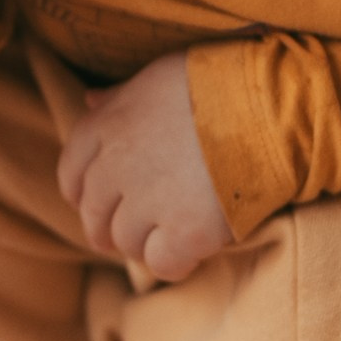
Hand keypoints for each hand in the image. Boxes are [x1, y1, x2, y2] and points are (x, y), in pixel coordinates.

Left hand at [55, 53, 232, 283]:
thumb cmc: (217, 82)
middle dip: (109, 228)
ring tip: (172, 234)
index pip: (71, 173)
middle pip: (95, 215)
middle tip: (137, 230)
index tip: (99, 203)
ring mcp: (148, 203)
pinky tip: (192, 250)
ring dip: (145, 245)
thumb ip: (120, 97)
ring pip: (126, 243)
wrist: (269, 104)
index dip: (82, 194)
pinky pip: (161, 264)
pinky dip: (174, 263)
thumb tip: (89, 101)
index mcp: (105, 126)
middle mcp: (116, 167)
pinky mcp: (184, 233)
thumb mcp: (157, 75)